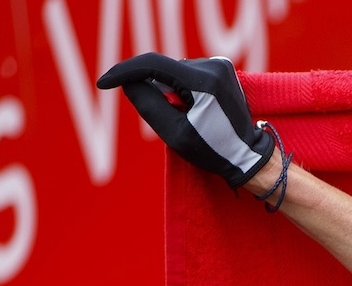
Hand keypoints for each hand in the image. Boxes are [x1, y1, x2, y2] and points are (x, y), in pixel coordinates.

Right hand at [96, 54, 275, 187]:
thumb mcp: (173, 132)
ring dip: (169, 91)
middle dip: (154, 90)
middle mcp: (213, 66)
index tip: (103, 84)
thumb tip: (128, 80)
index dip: (124, 72)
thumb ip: (147, 103)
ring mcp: (220, 66)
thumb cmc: (213, 149)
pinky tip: (194, 110)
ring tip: (189, 118)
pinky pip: (187, 75)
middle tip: (168, 118)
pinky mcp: (222, 70)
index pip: (152, 65)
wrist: (248, 155)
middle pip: (163, 70)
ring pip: (174, 72)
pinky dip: (180, 89)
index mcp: (203, 81)